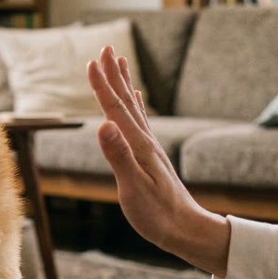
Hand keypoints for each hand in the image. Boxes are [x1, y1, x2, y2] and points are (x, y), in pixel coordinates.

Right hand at [86, 47, 230, 276]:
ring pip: (133, 108)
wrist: (186, 229)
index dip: (102, 85)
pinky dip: (134, 106)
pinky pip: (140, 122)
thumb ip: (118, 155)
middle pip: (126, 101)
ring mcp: (150, 148)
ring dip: (124, 85)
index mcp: (138, 146)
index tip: (92, 61)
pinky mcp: (151, 157)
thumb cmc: (157, 214)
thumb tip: (102, 124)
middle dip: (115, 75)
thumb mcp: (133, 188)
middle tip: (107, 49)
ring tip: (120, 64)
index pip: (115, 110)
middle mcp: (145, 141)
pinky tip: (134, 101)